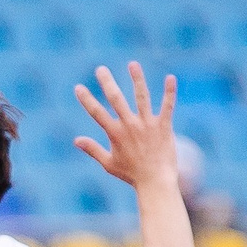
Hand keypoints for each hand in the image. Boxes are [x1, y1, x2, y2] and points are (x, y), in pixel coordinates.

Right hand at [73, 62, 179, 192]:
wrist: (155, 182)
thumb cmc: (131, 174)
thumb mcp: (109, 163)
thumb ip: (93, 149)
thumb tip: (76, 140)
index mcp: (115, 134)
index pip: (97, 113)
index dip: (86, 100)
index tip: (78, 87)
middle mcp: (130, 126)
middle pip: (116, 100)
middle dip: (107, 83)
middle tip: (100, 69)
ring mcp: (147, 125)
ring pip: (141, 97)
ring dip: (137, 79)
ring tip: (132, 64)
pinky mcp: (163, 126)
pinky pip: (167, 106)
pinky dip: (169, 92)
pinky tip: (170, 78)